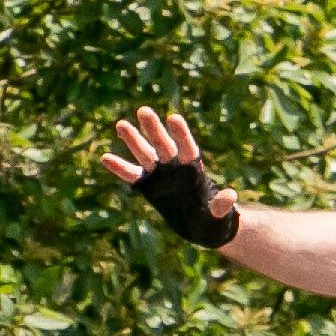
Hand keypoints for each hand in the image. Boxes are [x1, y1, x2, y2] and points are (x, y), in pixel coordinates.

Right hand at [101, 108, 237, 246]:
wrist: (201, 224)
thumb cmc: (214, 217)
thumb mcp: (220, 214)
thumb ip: (222, 205)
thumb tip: (230, 196)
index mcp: (194, 168)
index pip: (187, 147)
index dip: (181, 134)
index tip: (173, 117)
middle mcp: (175, 166)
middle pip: (163, 144)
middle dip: (153, 129)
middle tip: (143, 110)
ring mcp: (160, 174)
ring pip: (145, 154)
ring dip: (133, 140)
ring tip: (121, 124)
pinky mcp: (148, 185)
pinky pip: (131, 175)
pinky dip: (119, 167)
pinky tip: (104, 158)